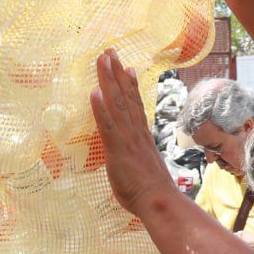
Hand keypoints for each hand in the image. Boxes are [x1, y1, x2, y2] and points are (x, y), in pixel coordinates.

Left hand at [90, 49, 177, 214]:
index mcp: (141, 136)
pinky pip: (107, 126)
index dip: (129, 84)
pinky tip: (93, 93)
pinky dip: (100, 109)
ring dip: (108, 80)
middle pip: (125, 96)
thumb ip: (136, 159)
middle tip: (109, 52)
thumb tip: (134, 159)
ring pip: (117, 104)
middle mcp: (136, 132)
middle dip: (116, 73)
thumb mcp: (142, 169)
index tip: (125, 66)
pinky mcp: (118, 150)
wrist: (159, 202)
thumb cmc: (150, 192)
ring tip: (102, 60)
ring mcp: (127, 139)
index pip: (134, 104)